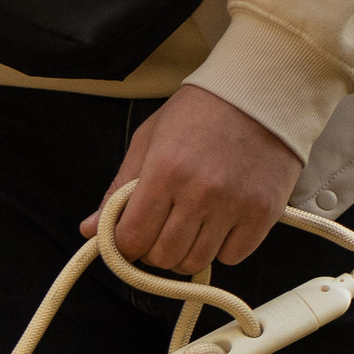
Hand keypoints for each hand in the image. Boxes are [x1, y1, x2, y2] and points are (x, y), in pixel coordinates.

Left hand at [80, 85, 303, 272]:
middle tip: (161, 229)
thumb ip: (118, 188)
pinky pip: (233, 257)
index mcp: (164, 171)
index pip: (131, 240)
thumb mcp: (148, 140)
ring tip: (191, 226)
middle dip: (154, 251)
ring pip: (196, 263)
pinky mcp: (263, 213)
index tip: (131, 236)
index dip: (124, 246)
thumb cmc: (199, 112)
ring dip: (186, 253)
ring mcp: (234, 205)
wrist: (262, 90)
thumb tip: (89, 230)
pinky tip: (221, 223)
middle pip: (163, 258)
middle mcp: (200, 192)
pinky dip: (222, 248)